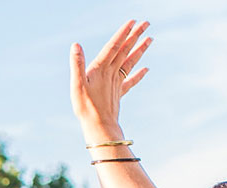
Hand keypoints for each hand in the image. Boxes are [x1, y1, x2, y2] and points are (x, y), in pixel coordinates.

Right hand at [70, 20, 153, 143]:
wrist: (99, 126)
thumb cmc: (86, 107)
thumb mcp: (77, 85)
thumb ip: (77, 64)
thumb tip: (76, 45)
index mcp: (100, 68)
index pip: (114, 46)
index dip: (123, 33)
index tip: (132, 22)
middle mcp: (111, 73)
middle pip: (125, 51)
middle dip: (135, 36)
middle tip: (146, 23)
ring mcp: (117, 82)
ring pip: (130, 62)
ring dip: (140, 50)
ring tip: (150, 39)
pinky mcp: (119, 93)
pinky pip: (130, 81)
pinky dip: (139, 74)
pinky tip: (147, 69)